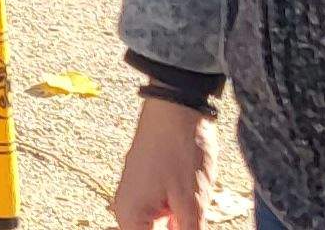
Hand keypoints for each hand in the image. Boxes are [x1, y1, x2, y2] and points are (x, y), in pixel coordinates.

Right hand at [110, 97, 214, 229]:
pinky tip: (195, 205)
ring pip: (161, 226)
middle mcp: (128, 210)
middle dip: (179, 226)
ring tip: (193, 201)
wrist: (176, 107)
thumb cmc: (179, 148)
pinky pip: (163, 213)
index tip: (190, 224)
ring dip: (182, 223)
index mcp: (131, 217)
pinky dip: (181, 215)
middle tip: (196, 216)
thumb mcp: (192, 202)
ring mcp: (138, 198)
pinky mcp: (150, 188)